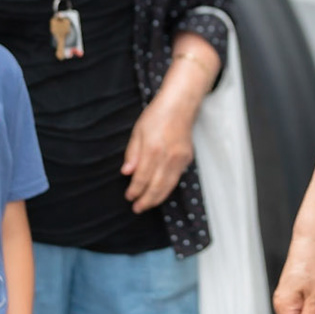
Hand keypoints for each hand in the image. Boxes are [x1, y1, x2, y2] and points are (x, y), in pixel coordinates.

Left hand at [121, 90, 197, 213]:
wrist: (180, 105)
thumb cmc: (157, 115)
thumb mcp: (138, 131)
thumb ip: (132, 153)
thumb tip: (127, 173)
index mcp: (153, 149)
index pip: (142, 177)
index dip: (135, 190)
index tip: (129, 197)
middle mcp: (168, 156)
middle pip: (156, 186)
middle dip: (146, 200)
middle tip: (137, 208)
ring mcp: (180, 159)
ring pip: (168, 186)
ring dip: (157, 198)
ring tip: (147, 205)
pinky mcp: (187, 159)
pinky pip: (176, 179)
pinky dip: (167, 189)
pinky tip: (159, 193)